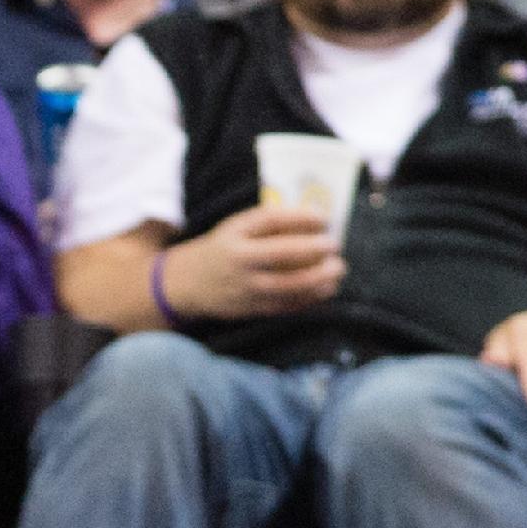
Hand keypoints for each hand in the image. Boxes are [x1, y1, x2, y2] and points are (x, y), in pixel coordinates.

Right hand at [160, 205, 342, 321]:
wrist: (188, 283)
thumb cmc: (223, 249)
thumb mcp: (236, 228)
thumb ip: (269, 223)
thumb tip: (316, 220)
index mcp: (234, 235)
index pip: (270, 220)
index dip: (300, 218)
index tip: (323, 219)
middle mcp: (238, 261)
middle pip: (281, 254)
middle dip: (314, 250)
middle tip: (334, 246)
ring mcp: (245, 288)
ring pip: (288, 285)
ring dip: (319, 278)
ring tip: (338, 270)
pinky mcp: (252, 309)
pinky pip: (286, 305)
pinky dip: (310, 298)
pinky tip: (326, 289)